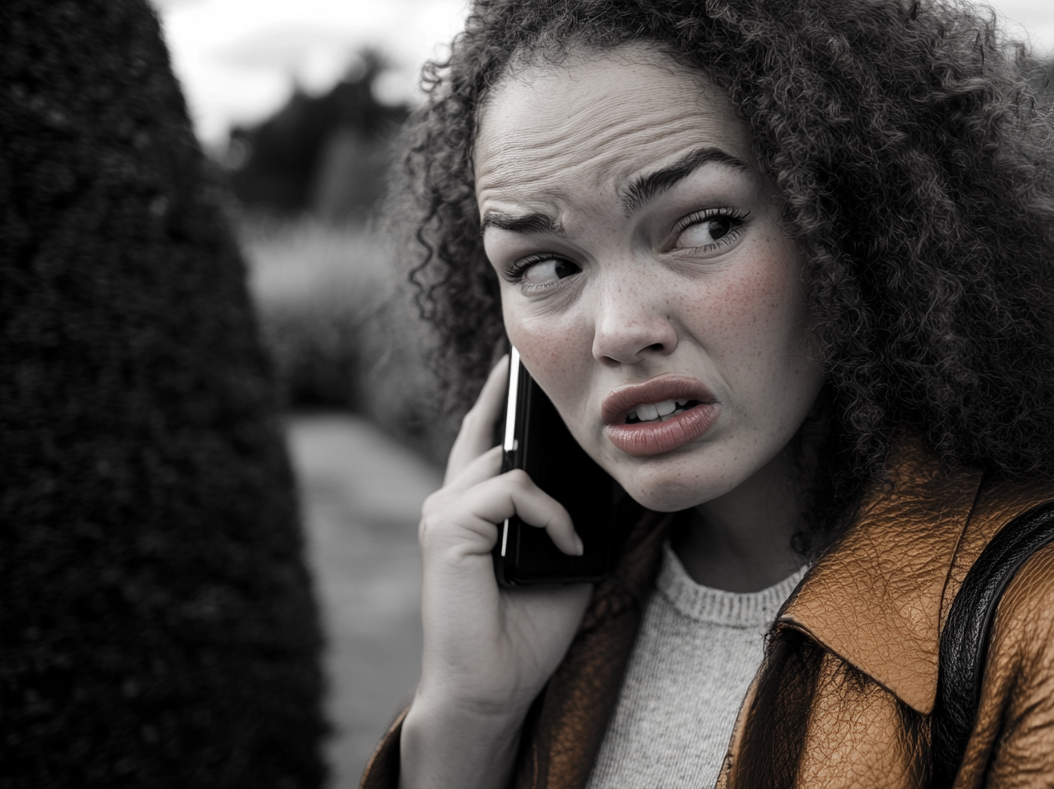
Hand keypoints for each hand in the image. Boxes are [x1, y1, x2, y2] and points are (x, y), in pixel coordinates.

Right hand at [401, 357, 592, 788]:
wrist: (493, 688)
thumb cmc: (527, 631)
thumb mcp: (564, 556)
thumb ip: (573, 512)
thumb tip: (611, 469)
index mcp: (473, 509)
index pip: (485, 438)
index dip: (500, 400)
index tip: (518, 365)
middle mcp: (449, 503)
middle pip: (486, 430)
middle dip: (512, 400)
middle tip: (529, 365)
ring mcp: (442, 513)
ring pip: (506, 460)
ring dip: (554, 493)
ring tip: (574, 535)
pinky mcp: (446, 529)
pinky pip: (509, 490)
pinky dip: (548, 513)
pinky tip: (565, 545)